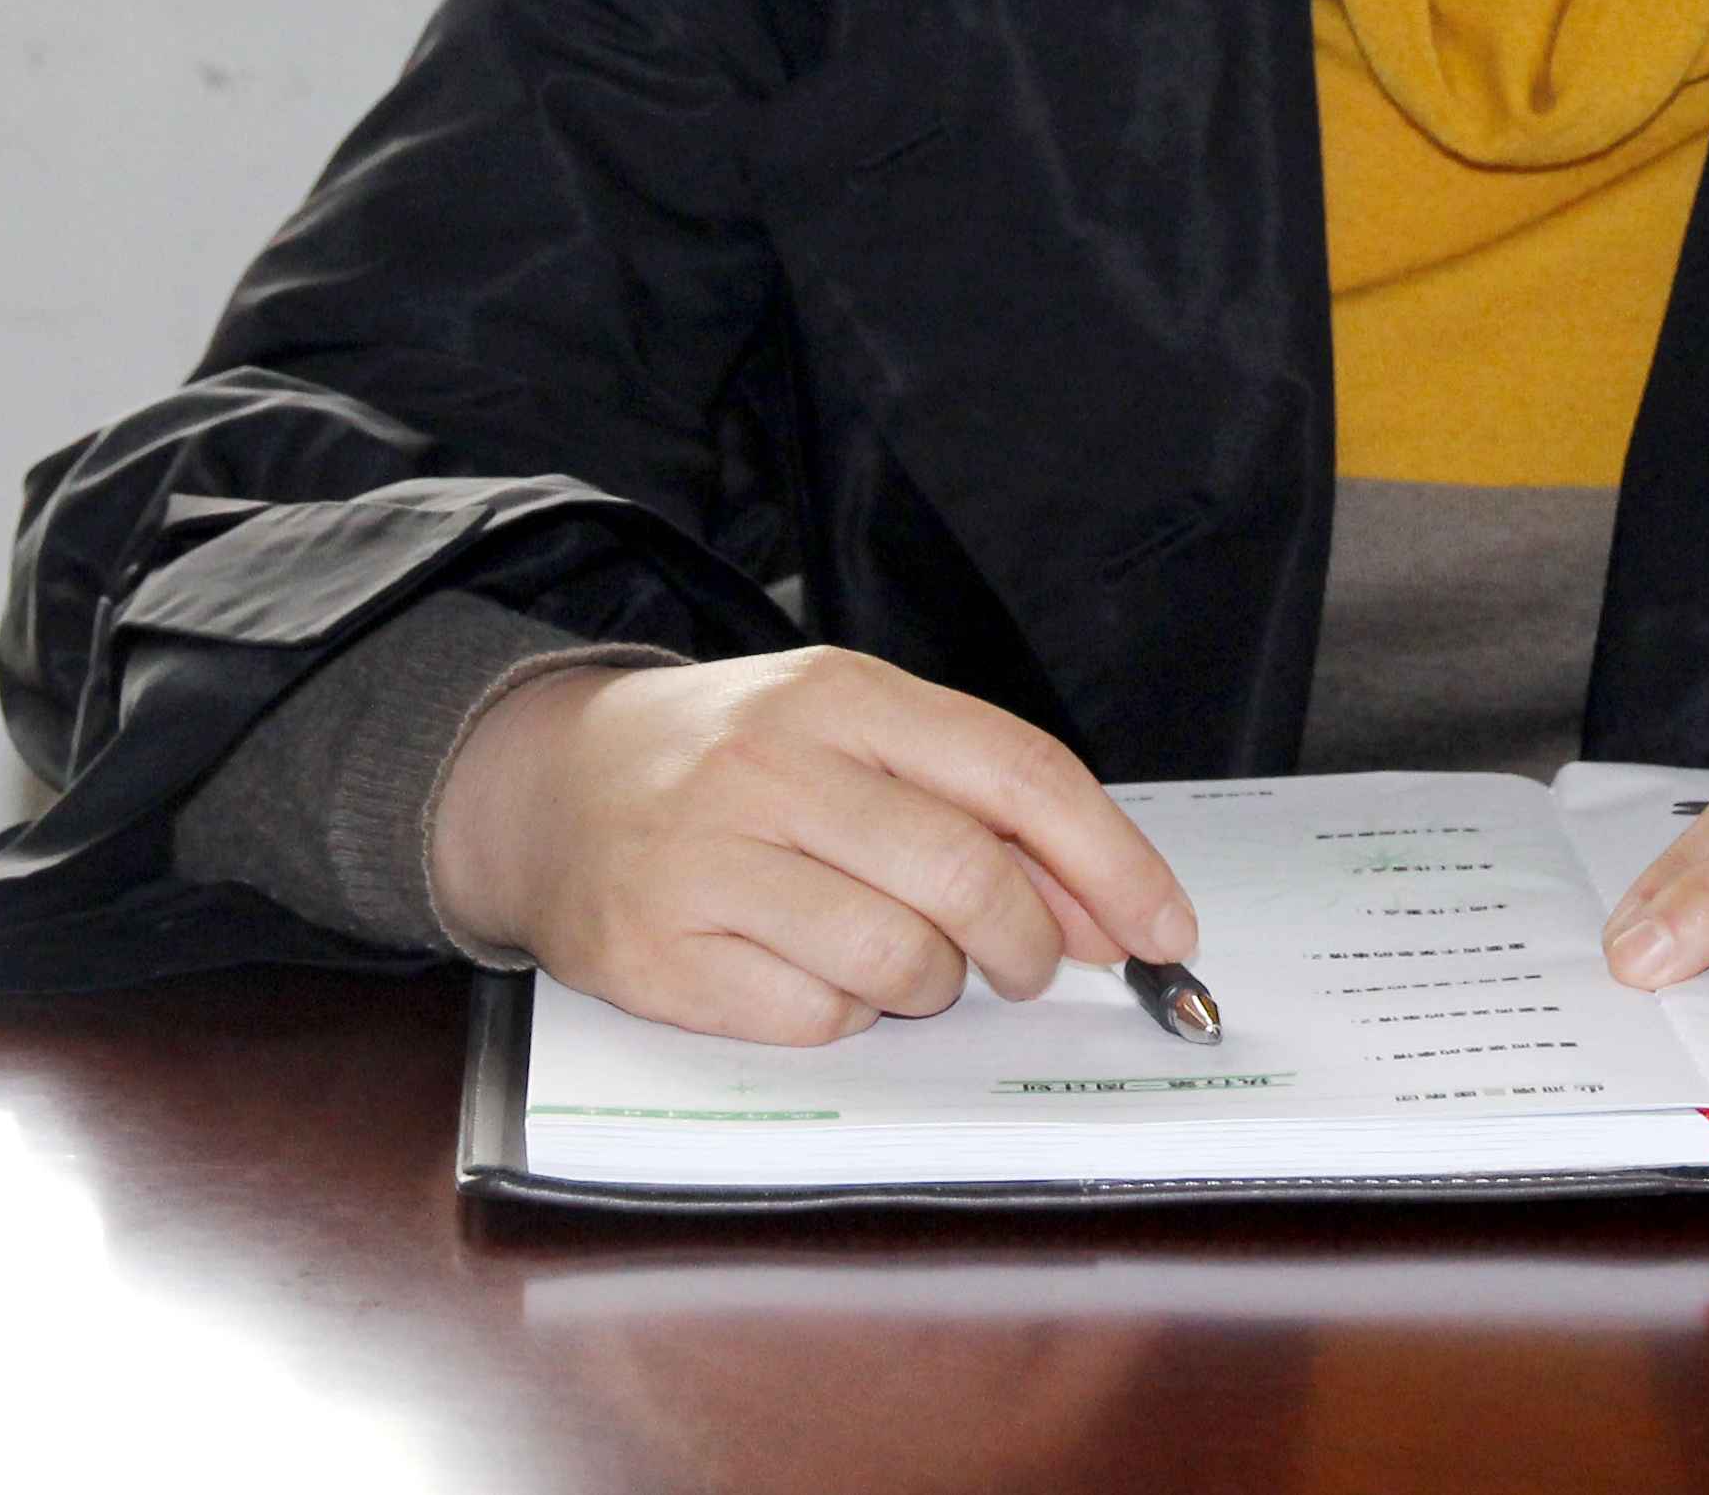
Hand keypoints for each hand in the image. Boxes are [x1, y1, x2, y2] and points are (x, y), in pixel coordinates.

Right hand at [428, 648, 1199, 1046]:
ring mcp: (706, 861)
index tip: (1163, 930)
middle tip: (1026, 964)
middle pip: (968, 876)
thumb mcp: (851, 734)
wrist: (545, 786)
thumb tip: (1109, 911)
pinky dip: (842, 1012)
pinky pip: (815, 1017)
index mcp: (839, 692)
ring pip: (899, 959)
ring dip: (930, 981)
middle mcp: (771, 765)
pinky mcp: (658, 956)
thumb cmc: (729, 761)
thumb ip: (978, 803)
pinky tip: (812, 970)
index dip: (1110, 862)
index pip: (1018, 772)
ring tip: (899, 954)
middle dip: (1029, 943)